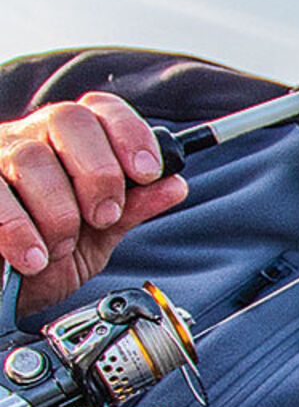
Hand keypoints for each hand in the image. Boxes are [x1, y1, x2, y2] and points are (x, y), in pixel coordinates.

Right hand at [0, 93, 188, 315]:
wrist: (4, 296)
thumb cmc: (46, 260)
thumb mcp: (97, 238)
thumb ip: (132, 209)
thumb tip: (174, 184)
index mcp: (67, 144)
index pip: (101, 110)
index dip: (130, 133)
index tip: (148, 171)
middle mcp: (27, 139)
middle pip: (68, 120)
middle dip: (99, 173)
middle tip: (103, 216)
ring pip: (31, 158)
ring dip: (58, 213)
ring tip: (60, 248)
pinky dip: (20, 230)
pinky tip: (33, 257)